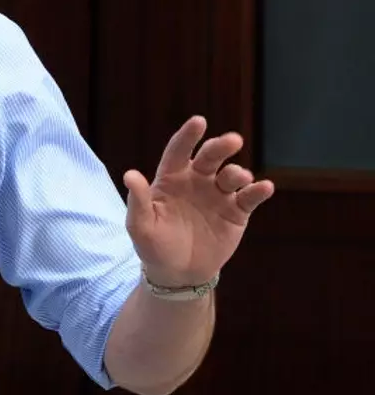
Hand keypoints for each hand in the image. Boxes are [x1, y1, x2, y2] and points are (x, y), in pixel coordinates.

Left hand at [123, 116, 275, 286]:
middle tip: (233, 141)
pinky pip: (249, 197)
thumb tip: (130, 174)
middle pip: (210, 157)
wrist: (177, 272)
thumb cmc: (154, 245)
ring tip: (238, 177)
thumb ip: (139, 200)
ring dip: (237, 173)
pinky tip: (263, 187)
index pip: (179, 151)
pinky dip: (259, 191)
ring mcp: (218, 195)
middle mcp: (197, 181)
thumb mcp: (140, 226)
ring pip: (232, 175)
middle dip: (221, 146)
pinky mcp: (237, 212)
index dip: (188, 136)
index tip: (199, 121)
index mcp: (171, 178)